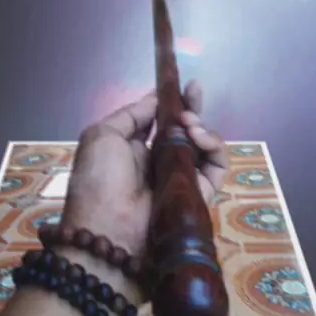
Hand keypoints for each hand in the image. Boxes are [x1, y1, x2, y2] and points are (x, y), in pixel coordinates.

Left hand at [61, 80, 228, 256]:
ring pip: (204, 145)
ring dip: (201, 126)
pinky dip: (214, 146)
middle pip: (185, 129)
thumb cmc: (98, 179)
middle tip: (194, 90)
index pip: (159, 121)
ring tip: (190, 123)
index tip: (178, 84)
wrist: (108, 230)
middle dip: (191, 107)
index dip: (170, 102)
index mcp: (132, 149)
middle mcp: (159, 161)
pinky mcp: (200, 194)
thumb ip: (132, 115)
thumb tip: (156, 100)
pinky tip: (198, 137)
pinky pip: (217, 166)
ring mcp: (181, 177)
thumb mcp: (102, 135)